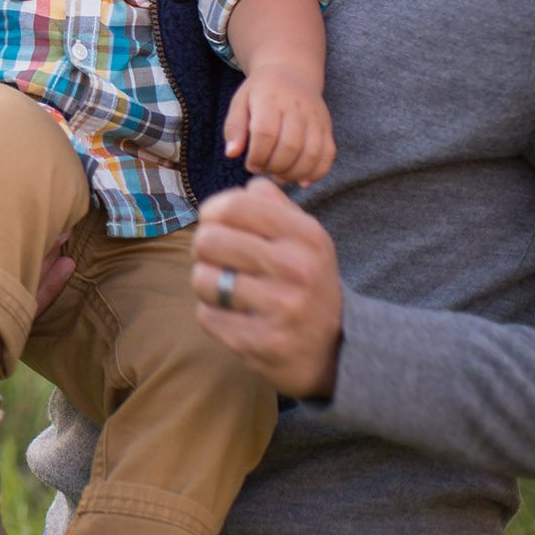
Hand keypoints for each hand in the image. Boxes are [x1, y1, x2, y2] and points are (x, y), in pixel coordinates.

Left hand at [189, 177, 342, 397]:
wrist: (332, 349)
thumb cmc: (305, 281)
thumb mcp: (305, 238)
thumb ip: (274, 205)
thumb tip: (247, 185)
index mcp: (306, 235)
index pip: (232, 206)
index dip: (211, 213)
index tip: (215, 224)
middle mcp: (296, 268)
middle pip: (208, 240)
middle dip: (204, 250)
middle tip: (220, 260)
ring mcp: (280, 308)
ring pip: (202, 279)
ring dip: (207, 284)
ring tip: (229, 289)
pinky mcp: (260, 342)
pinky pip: (206, 316)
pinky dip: (214, 315)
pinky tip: (237, 317)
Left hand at [223, 66, 334, 184]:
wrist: (291, 73)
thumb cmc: (260, 93)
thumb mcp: (240, 102)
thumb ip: (234, 127)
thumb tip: (232, 154)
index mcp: (270, 99)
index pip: (265, 133)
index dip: (257, 156)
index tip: (250, 164)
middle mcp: (296, 107)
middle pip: (290, 146)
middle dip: (274, 167)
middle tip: (264, 170)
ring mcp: (315, 117)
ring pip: (311, 153)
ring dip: (294, 173)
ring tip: (279, 176)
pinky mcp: (327, 127)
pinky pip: (328, 154)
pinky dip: (316, 173)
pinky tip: (301, 180)